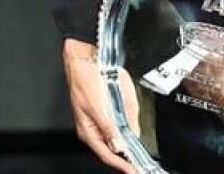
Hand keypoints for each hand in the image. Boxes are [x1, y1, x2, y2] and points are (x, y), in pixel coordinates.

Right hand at [62, 39, 139, 173]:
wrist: (83, 60)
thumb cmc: (84, 80)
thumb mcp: (96, 106)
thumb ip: (108, 127)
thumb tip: (118, 145)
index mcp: (88, 131)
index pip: (107, 155)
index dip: (122, 165)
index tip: (134, 171)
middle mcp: (95, 129)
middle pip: (112, 150)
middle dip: (126, 159)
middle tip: (140, 166)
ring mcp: (101, 120)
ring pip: (117, 140)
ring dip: (127, 147)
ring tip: (138, 157)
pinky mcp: (107, 111)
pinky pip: (119, 126)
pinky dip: (127, 132)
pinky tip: (134, 137)